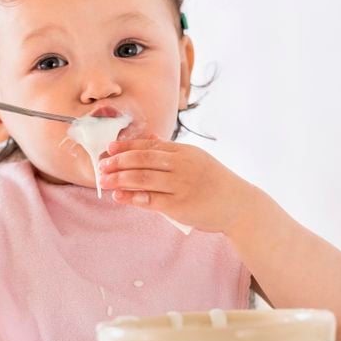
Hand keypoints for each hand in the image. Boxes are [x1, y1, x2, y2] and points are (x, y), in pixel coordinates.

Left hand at [98, 135, 256, 232]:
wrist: (239, 205)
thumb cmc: (214, 182)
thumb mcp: (195, 159)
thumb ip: (169, 149)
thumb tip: (146, 134)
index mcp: (184, 151)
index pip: (149, 146)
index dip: (126, 147)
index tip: (109, 149)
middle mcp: (182, 165)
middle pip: (143, 159)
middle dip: (118, 162)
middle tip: (101, 165)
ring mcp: (181, 185)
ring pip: (143, 179)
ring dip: (119, 178)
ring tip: (104, 180)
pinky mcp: (179, 206)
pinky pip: (150, 200)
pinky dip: (132, 197)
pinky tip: (119, 196)